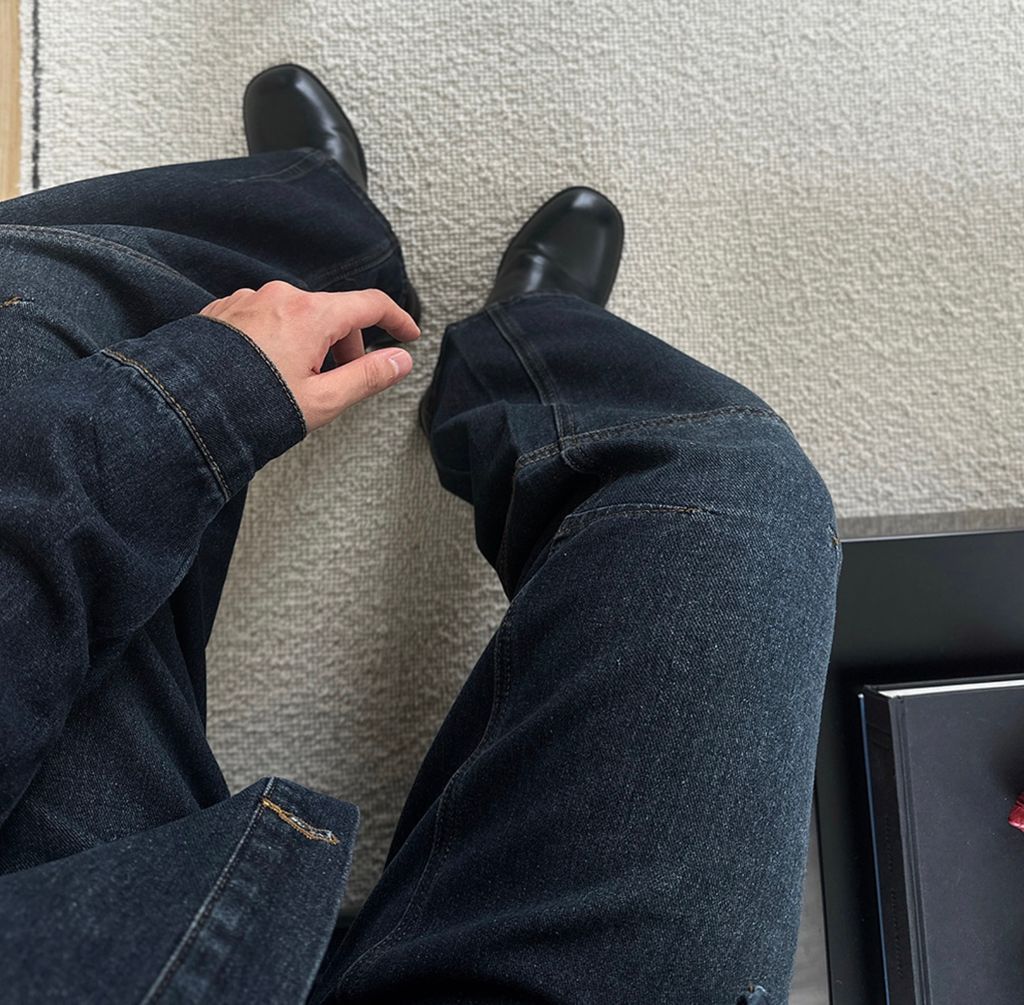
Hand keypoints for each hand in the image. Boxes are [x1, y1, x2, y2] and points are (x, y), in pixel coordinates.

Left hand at [199, 281, 419, 430]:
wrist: (184, 412)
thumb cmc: (252, 409)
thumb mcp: (323, 400)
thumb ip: (368, 377)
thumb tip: (401, 361)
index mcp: (311, 314)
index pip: (370, 304)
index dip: (397, 319)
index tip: (408, 335)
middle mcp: (280, 296)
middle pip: (332, 313)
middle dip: (344, 345)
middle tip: (336, 383)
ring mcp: (248, 300)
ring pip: (297, 316)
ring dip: (309, 344)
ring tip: (293, 384)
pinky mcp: (223, 310)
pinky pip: (265, 318)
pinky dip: (277, 340)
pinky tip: (264, 374)